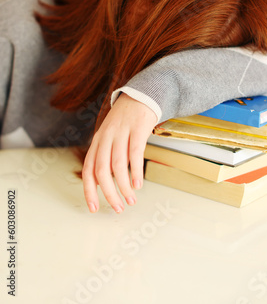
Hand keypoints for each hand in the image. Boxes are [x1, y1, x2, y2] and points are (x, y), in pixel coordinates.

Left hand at [82, 93, 156, 213]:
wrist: (140, 96)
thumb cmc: (125, 121)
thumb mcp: (110, 136)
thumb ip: (107, 157)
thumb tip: (106, 184)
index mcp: (98, 141)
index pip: (88, 169)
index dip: (89, 190)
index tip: (94, 208)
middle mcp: (106, 137)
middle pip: (101, 170)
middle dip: (108, 193)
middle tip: (117, 208)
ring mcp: (121, 132)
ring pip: (118, 164)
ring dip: (123, 186)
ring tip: (131, 200)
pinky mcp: (138, 129)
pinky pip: (135, 153)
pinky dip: (135, 171)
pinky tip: (138, 184)